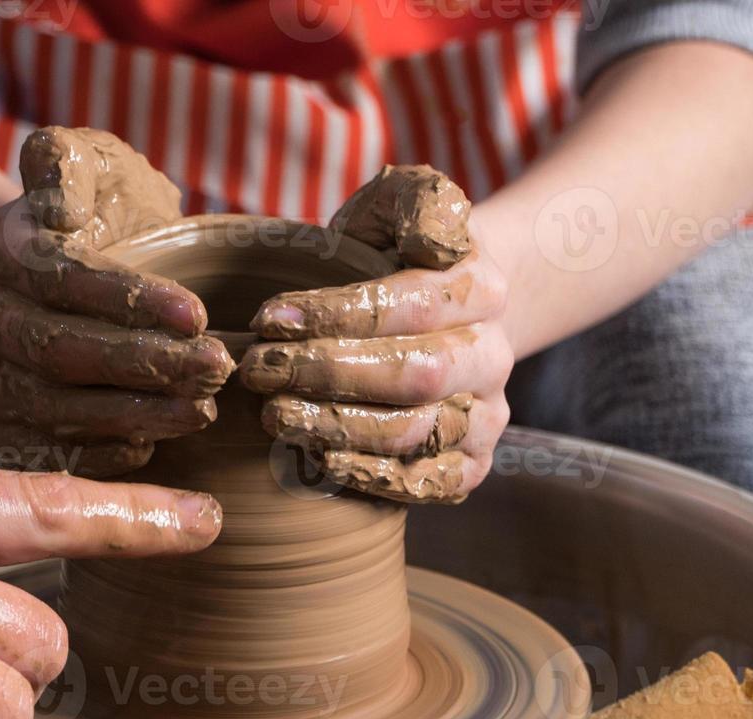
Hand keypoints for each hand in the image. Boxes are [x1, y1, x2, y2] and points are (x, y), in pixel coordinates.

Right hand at [0, 126, 234, 477]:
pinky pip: (48, 455)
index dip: (129, 301)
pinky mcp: (8, 428)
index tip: (197, 315)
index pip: (61, 279)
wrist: (75, 267)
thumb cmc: (101, 207)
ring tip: (202, 408)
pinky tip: (153, 446)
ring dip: (135, 415)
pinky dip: (101, 456)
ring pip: (56, 409)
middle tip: (216, 369)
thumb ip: (66, 161)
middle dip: (144, 364)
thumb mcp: (91, 161)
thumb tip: (56, 206)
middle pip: (59, 351)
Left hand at [235, 166, 512, 502]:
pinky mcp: (471, 463)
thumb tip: (437, 240)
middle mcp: (493, 356)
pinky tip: (317, 460)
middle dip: (327, 375)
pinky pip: (430, 483)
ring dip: (337, 428)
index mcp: (481, 287)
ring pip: (415, 433)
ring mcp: (486, 415)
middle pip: (414, 376)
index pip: (406, 306)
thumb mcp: (405, 203)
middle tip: (259, 371)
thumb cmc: (400, 252)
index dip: (333, 315)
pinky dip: (374, 478)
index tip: (266, 318)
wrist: (446, 309)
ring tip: (274, 415)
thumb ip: (420, 202)